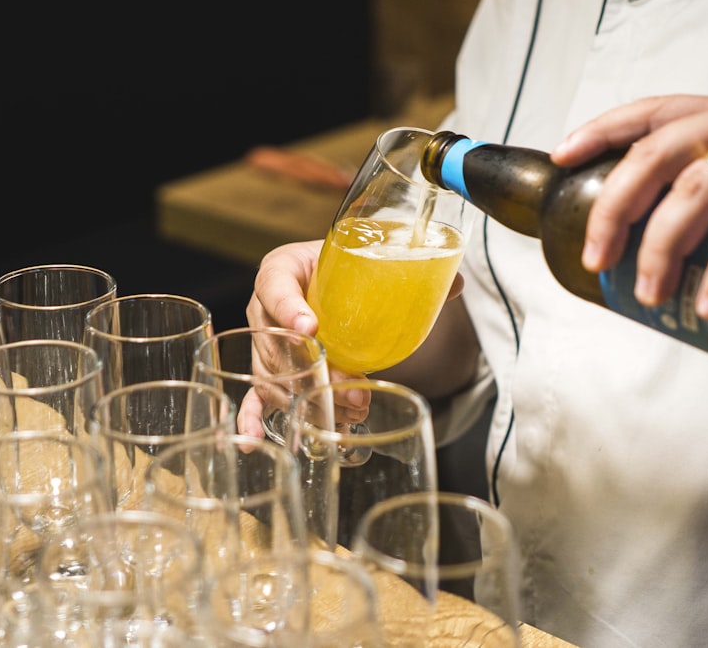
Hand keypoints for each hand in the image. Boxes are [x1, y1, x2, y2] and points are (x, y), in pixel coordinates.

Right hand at [244, 238, 469, 434]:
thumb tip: (456, 285)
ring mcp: (264, 343)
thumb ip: (410, 274)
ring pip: (277, 377)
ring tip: (353, 411)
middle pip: (280, 344)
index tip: (312, 327)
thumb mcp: (371, 264)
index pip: (276, 285)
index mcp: (282, 269)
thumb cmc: (348, 272)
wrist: (333, 282)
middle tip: (354, 389)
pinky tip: (251, 441)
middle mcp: (264, 307)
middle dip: (317, 373)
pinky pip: (254, 396)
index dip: (289, 308)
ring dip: (312, 400)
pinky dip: (252, 420)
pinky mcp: (269, 371)